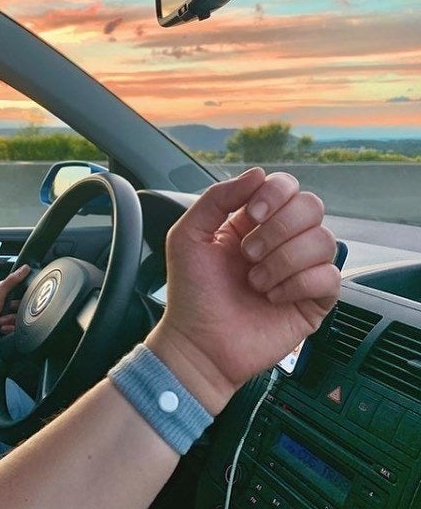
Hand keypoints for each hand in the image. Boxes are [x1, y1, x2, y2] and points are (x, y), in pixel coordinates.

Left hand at [0, 265, 30, 351]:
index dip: (27, 293)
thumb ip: (11, 281)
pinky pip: (17, 329)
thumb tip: (24, 268)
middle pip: (24, 306)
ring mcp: (7, 317)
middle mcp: (6, 305)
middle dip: (18, 311)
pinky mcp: (7, 328)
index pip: (22, 290)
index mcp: (4, 294)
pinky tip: (2, 329)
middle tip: (8, 312)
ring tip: (1, 322)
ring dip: (12, 321)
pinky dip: (10, 329)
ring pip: (21, 318)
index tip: (30, 295)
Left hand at [146, 168, 339, 414]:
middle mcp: (280, 242)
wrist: (199, 344)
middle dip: (279, 229)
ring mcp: (299, 270)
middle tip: (248, 254)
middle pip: (311, 207)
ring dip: (284, 261)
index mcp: (253, 223)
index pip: (286, 187)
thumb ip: (217, 198)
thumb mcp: (188, 236)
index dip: (276, 194)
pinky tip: (273, 298)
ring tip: (256, 282)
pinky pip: (329, 277)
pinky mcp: (313, 300)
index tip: (253, 214)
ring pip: (323, 240)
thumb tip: (258, 173)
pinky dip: (298, 285)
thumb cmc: (191, 293)